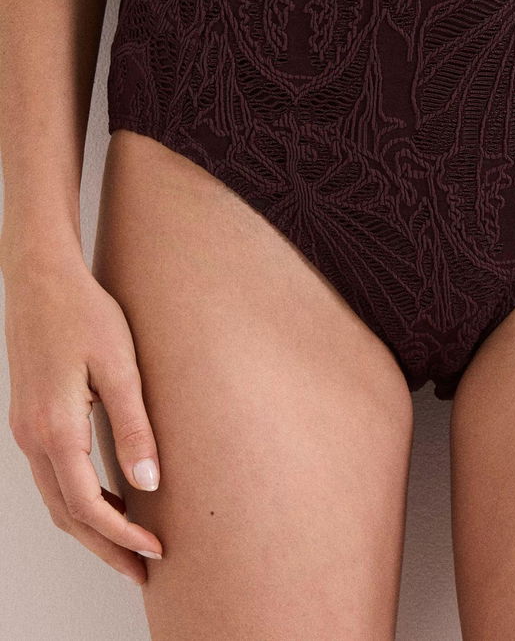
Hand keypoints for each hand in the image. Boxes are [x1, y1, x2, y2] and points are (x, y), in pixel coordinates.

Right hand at [2, 248, 162, 585]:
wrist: (41, 278)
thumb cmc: (84, 313)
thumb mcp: (120, 366)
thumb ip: (134, 425)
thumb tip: (150, 481)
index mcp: (55, 429)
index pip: (88, 506)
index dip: (123, 535)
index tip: (157, 552)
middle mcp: (31, 437)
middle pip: (67, 514)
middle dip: (105, 547)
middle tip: (143, 570)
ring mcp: (25, 430)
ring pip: (56, 500)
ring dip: (91, 527)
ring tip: (130, 543)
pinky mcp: (29, 418)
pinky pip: (52, 476)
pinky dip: (78, 500)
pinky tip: (109, 497)